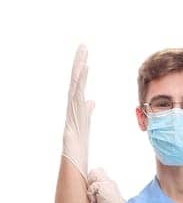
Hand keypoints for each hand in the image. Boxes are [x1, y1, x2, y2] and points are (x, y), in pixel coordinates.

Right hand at [63, 44, 92, 178]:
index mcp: (78, 104)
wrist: (73, 156)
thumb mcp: (86, 121)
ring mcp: (72, 106)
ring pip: (76, 82)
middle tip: (83, 46)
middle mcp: (73, 102)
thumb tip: (92, 101)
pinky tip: (85, 68)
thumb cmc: (79, 141)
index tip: (86, 59)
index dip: (82, 70)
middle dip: (80, 62)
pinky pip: (77, 91)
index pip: (80, 83)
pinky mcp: (73, 110)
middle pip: (77, 78)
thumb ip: (88, 109)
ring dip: (79, 66)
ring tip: (83, 51)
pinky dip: (80, 79)